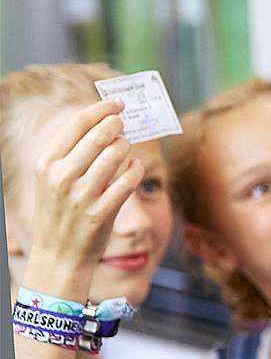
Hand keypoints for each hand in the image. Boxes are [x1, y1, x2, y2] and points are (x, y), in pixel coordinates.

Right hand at [24, 100, 144, 295]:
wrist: (58, 255)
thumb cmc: (60, 211)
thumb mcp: (52, 179)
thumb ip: (72, 152)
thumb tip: (103, 120)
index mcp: (46, 164)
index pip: (77, 123)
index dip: (101, 108)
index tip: (117, 103)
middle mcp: (61, 177)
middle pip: (101, 134)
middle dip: (118, 124)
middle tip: (123, 125)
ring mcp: (81, 195)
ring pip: (118, 153)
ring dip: (127, 147)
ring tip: (124, 151)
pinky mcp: (102, 212)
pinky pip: (129, 179)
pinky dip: (136, 169)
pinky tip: (134, 168)